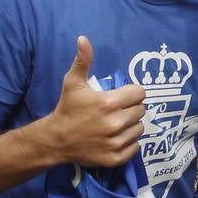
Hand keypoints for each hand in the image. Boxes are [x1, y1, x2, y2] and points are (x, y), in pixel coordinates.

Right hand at [38, 36, 146, 167]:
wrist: (56, 139)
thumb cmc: (67, 108)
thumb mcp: (73, 82)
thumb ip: (83, 60)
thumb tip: (83, 38)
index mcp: (109, 103)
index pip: (139, 94)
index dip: (131, 93)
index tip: (122, 96)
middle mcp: (115, 123)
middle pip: (141, 111)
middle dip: (131, 108)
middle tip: (117, 110)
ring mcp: (116, 142)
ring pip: (139, 128)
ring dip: (131, 125)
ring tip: (116, 124)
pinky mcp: (115, 158)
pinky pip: (135, 147)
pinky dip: (129, 142)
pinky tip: (116, 137)